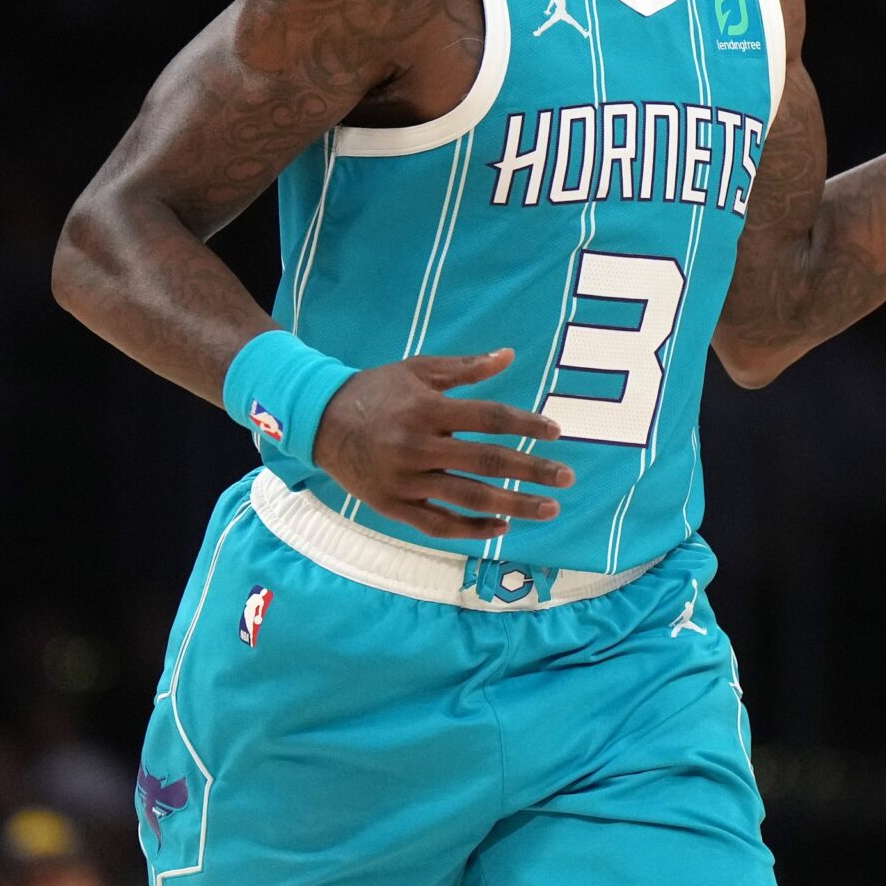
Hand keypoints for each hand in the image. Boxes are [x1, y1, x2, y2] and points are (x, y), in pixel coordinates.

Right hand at [315, 347, 571, 540]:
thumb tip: (509, 356)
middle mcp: (418, 447)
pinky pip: (438, 525)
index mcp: (427, 410)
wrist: (317, 422)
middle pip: (487, 461)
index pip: (490, 418)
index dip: (527, 425)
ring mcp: (405, 481)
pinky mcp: (393, 506)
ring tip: (549, 508)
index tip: (556, 432)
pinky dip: (471, 529)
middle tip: (568, 477)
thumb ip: (466, 368)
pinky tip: (502, 527)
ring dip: (514, 505)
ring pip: (468, 498)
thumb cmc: (376, 391)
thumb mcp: (418, 371)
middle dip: (532, 470)